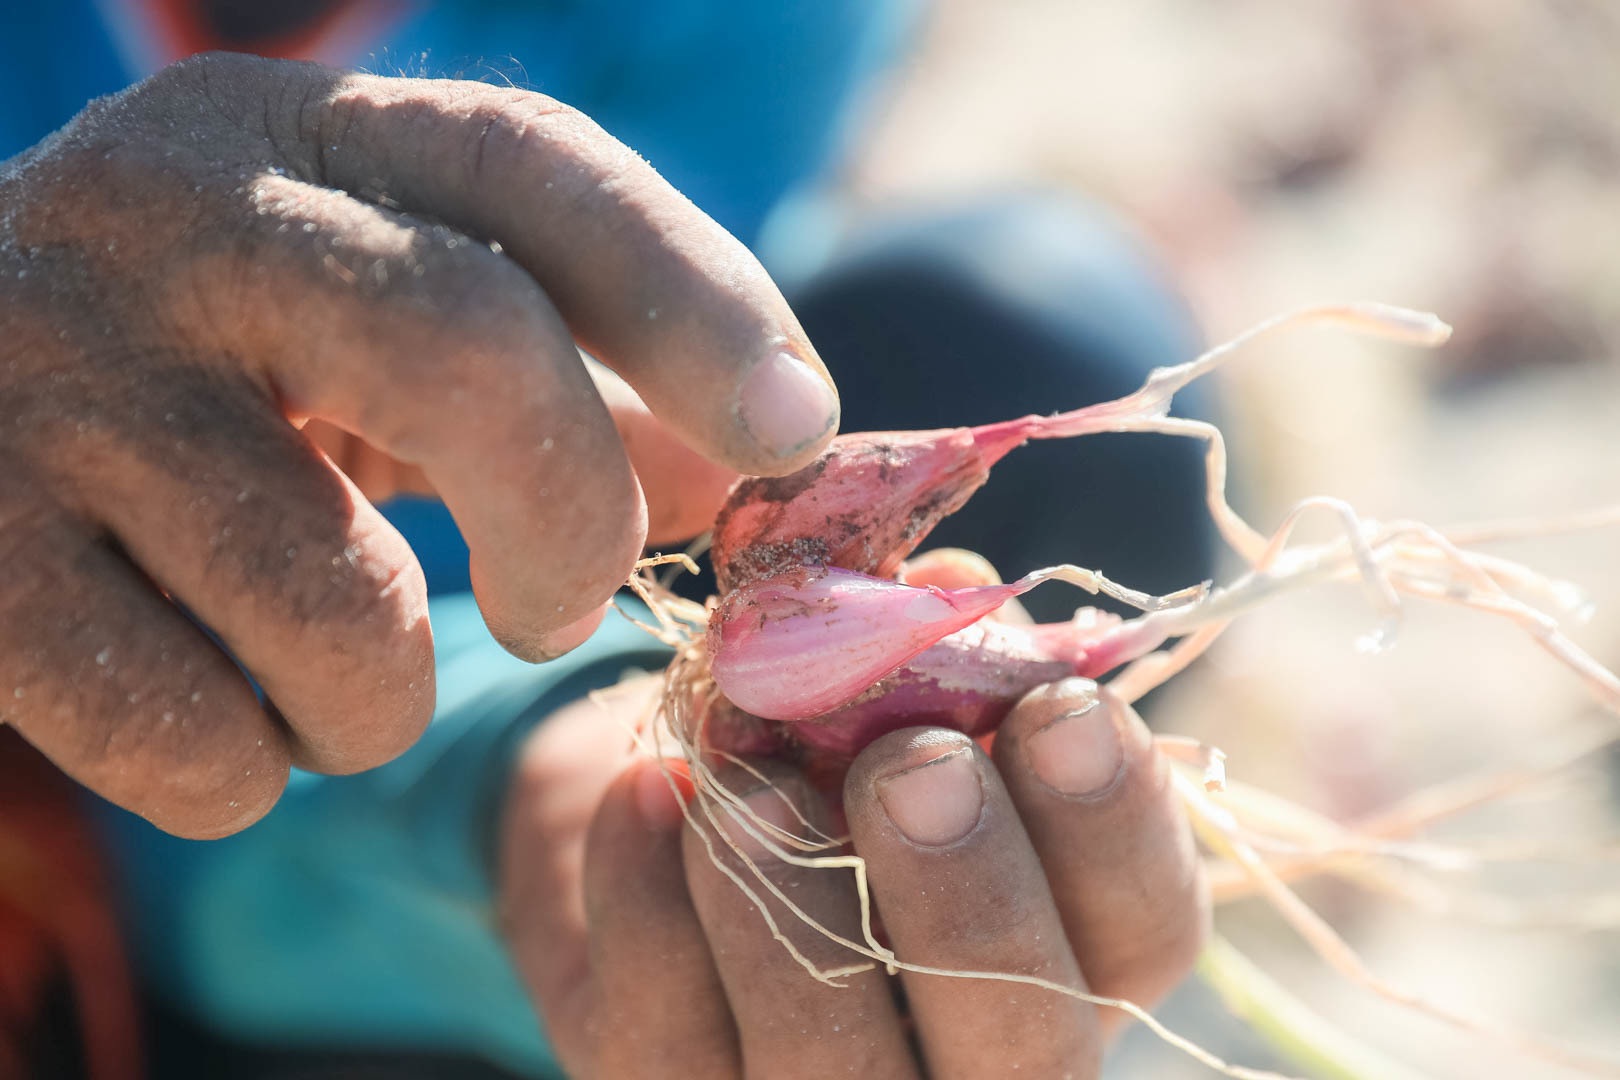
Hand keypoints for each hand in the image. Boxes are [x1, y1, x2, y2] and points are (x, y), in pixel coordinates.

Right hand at [0, 53, 836, 837]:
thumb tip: (746, 477)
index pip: (537, 171)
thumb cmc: (208, 373)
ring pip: (331, 601)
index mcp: (309, 139)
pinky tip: (214, 707)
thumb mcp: (376, 324)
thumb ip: (563, 381)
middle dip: (565, 519)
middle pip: (465, 346)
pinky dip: (246, 768)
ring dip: (375, 698)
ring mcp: (47, 376)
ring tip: (330, 671)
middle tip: (558, 606)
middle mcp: (174, 219)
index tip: (796, 431)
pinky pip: (191, 734)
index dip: (693, 298)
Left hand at [500, 677, 1207, 1077]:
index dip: (1115, 824)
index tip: (1060, 710)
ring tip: (749, 786)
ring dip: (793, 902)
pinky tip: (645, 792)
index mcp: (1064, 949)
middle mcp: (972, 1061)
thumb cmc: (814, 741)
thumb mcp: (888, 691)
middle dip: (970, 894)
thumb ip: (935, 650)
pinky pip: (665, 1035)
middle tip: (912, 766)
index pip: (1145, 926)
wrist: (659, 819)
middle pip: (1021, 1043)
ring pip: (836, 1068)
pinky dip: (649, 904)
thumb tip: (948, 585)